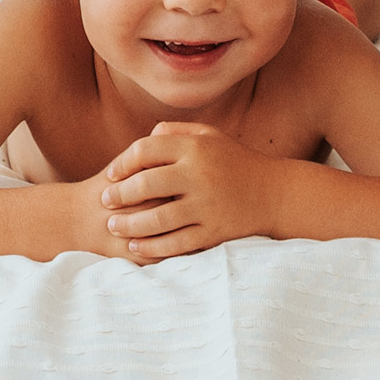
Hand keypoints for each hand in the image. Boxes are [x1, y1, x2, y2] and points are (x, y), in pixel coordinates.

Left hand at [96, 122, 278, 261]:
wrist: (274, 193)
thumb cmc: (236, 162)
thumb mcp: (210, 137)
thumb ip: (177, 133)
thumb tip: (144, 138)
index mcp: (196, 147)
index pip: (145, 150)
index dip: (123, 163)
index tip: (111, 175)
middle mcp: (200, 174)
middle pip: (145, 185)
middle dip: (119, 195)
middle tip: (105, 202)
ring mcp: (207, 205)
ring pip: (157, 219)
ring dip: (129, 224)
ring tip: (114, 225)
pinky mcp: (214, 231)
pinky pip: (175, 243)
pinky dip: (151, 247)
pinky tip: (136, 247)